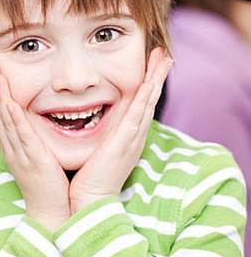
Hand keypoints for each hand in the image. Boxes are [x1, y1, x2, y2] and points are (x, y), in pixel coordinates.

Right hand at [0, 65, 70, 231]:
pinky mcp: (33, 160)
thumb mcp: (36, 160)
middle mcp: (12, 149)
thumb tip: (32, 127)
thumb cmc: (48, 188)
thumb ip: (32, 142)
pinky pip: (22, 136)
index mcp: (13, 148)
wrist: (51, 214)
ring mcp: (20, 154)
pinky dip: (14, 119)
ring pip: (5, 121)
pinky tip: (10, 104)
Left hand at [69, 48, 172, 212]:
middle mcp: (134, 136)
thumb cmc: (91, 178)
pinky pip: (136, 119)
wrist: (91, 201)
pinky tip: (149, 86)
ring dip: (156, 81)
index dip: (150, 83)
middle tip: (165, 55)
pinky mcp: (123, 145)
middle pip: (150, 100)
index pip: (142, 104)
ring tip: (164, 61)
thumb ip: (102, 135)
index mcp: (129, 137)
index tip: (154, 64)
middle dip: (158, 76)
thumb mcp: (100, 150)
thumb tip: (93, 121)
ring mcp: (131, 140)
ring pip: (147, 104)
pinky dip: (144, 101)